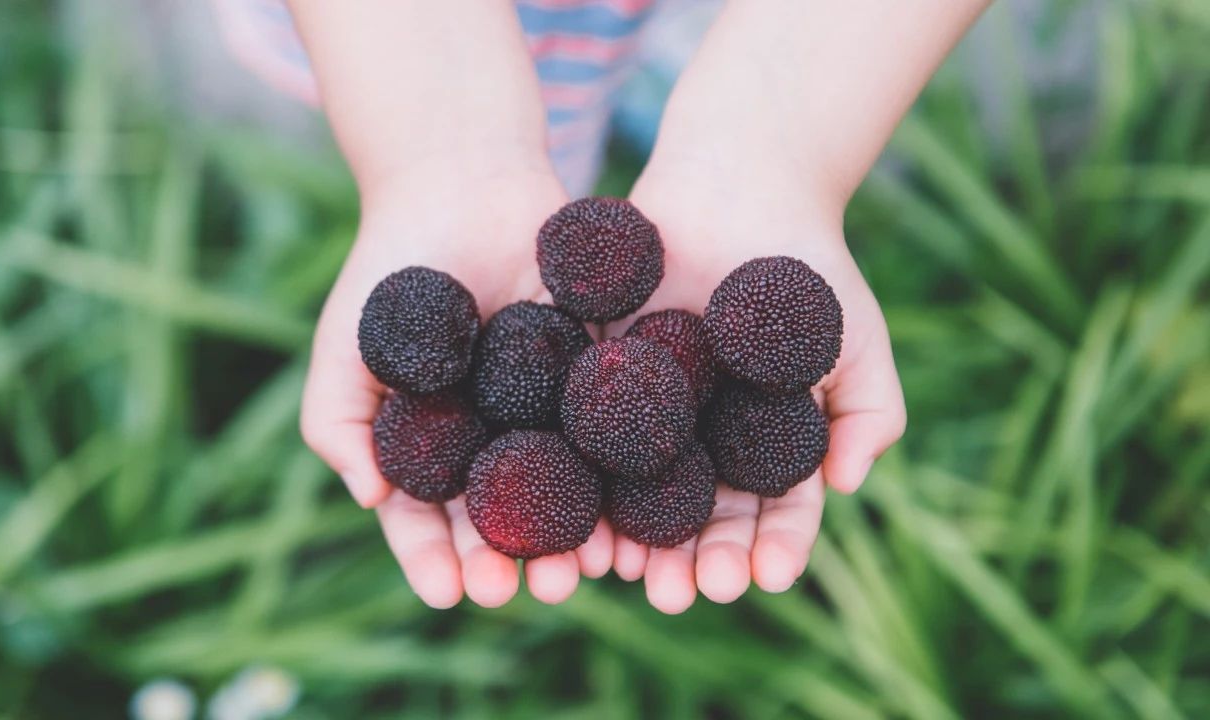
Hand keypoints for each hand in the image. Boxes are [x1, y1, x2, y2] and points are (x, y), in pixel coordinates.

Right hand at [300, 165, 614, 608]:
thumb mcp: (345, 346)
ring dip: (571, 536)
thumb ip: (339, 422)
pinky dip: (619, 473)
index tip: (448, 593)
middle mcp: (493, 440)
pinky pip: (613, 433)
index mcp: (432, 446)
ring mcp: (549, 411)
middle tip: (521, 593)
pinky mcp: (600, 375)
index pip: (429, 520)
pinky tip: (628, 505)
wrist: (462, 182)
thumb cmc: (391, 267)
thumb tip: (370, 501)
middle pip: (502, 518)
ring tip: (579, 569)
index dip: (435, 559)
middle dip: (509, 562)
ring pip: (563, 490)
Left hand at [605, 158, 906, 612]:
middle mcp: (701, 441)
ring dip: (628, 538)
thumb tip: (848, 484)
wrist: (740, 185)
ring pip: (634, 490)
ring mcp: (645, 414)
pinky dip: (576, 472)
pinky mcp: (594, 377)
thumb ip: (867, 412)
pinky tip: (572, 504)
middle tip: (681, 596)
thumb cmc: (811, 264)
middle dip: (691, 561)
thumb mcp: (856, 338)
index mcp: (762, 445)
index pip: (770, 512)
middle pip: (696, 516)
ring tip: (623, 574)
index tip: (764, 579)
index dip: (770, 548)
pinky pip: (581, 433)